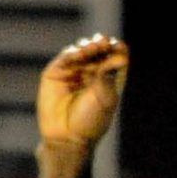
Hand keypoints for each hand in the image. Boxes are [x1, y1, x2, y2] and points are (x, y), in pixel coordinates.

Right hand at [37, 35, 129, 150]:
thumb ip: (109, 77)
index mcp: (109, 78)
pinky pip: (65, 59)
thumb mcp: (105, 98)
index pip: (114, 57)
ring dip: (88, 47)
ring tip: (95, 46)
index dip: (116, 49)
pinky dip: (72, 53)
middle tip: (104, 41)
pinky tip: (79, 52)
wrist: (66, 136)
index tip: (118, 46)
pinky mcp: (55, 73)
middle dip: (101, 45)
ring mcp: (73, 72)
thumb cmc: (91, 120)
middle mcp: (91, 73)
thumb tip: (121, 56)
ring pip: (82, 52)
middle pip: (98, 51)